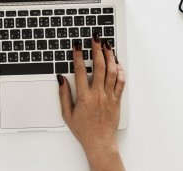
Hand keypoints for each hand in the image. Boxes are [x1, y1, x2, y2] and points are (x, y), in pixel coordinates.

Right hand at [57, 36, 125, 170]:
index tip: (77, 46)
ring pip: (111, 72)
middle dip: (97, 50)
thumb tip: (61, 79)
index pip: (80, 71)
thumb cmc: (83, 130)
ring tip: (107, 46)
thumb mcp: (67, 114)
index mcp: (84, 97)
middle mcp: (98, 95)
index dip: (78, 56)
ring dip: (109, 56)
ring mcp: (109, 97)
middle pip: (99, 67)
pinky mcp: (117, 100)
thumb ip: (64, 95)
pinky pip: (120, 82)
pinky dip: (120, 71)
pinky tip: (117, 63)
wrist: (100, 143)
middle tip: (95, 39)